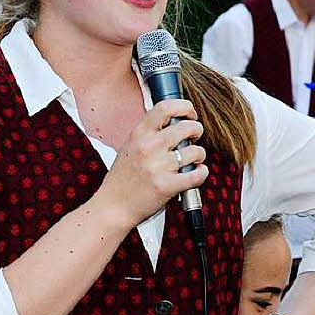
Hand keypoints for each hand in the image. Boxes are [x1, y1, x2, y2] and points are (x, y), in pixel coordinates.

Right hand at [93, 99, 206, 228]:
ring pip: (195, 151)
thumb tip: (177, 120)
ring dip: (200, 154)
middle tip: (195, 138)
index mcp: (139, 134)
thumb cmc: (123, 178)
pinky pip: (197, 174)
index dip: (185, 107)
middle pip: (187, 127)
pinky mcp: (166, 186)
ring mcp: (157, 166)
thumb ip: (150, 133)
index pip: (166, 107)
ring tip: (194, 160)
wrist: (112, 206)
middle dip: (197, 130)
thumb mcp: (130, 146)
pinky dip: (202, 173)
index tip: (190, 114)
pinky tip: (197, 173)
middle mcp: (148, 147)